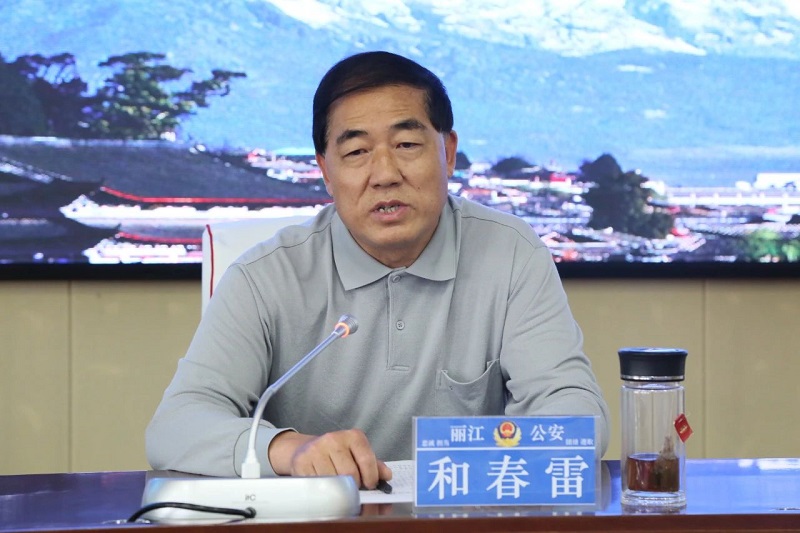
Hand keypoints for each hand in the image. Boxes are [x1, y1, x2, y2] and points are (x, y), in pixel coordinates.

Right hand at [268, 429, 391, 488]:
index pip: (366, 459)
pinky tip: (325, 488)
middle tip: (354, 491)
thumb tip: (387, 476)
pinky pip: (317, 485)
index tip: (370, 486)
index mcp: (352, 436)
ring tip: (339, 489)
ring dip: (338, 491)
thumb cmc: (338, 455)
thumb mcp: (358, 455)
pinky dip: (323, 492)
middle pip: (350, 473)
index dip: (371, 477)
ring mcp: (315, 450)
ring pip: (333, 481)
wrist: (307, 449)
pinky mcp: (301, 462)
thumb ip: (374, 465)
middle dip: (354, 487)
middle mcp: (333, 439)